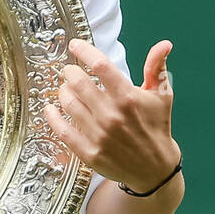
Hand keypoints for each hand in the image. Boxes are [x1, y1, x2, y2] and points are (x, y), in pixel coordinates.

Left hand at [43, 38, 179, 193]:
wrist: (155, 169)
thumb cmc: (157, 127)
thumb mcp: (162, 96)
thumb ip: (156, 68)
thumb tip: (164, 44)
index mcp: (129, 97)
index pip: (101, 66)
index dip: (84, 51)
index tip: (74, 45)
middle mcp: (112, 115)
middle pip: (78, 82)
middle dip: (69, 72)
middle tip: (68, 71)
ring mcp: (99, 135)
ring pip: (68, 103)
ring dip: (62, 91)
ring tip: (65, 89)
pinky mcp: (89, 152)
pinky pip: (62, 130)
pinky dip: (52, 116)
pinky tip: (50, 108)